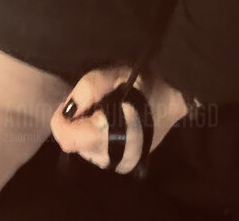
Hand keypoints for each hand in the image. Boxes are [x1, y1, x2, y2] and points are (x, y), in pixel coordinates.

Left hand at [50, 66, 187, 173]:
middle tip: (94, 102)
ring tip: (105, 110)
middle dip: (77, 122)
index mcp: (114, 137)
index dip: (62, 121)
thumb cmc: (146, 80)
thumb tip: (68, 110)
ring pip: (84, 150)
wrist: (176, 95)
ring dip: (86, 130)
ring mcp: (121, 165)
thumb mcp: (117, 72)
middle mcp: (116, 159)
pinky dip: (97, 137)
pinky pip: (98, 153)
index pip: (68, 140)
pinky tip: (112, 122)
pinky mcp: (125, 166)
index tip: (72, 103)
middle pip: (74, 145)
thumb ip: (90, 87)